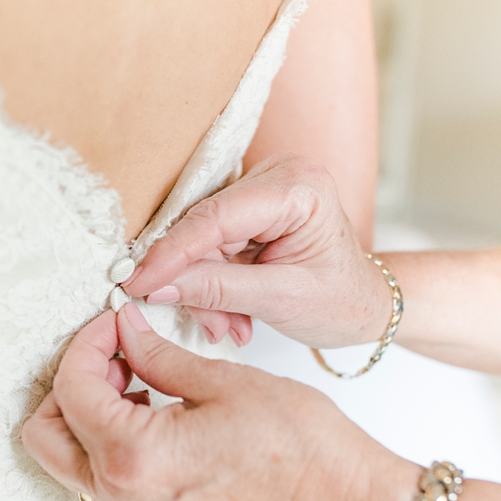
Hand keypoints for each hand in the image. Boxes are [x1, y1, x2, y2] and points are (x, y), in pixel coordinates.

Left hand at [21, 303, 417, 500]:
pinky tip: (149, 400)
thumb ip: (156, 354)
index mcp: (134, 457)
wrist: (336, 496)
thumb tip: (122, 329)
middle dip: (71, 380)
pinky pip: (98, 469)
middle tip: (114, 348)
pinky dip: (105, 430)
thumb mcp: (222, 381)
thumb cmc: (297, 444)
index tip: (118, 319)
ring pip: (66, 453)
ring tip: (134, 371)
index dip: (89, 342)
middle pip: (44, 432)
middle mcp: (122, 493)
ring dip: (85, 406)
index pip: (73, 388)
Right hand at [121, 154, 391, 349]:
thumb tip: (156, 286)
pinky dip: (214, 282)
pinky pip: (212, 243)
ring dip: (206, 288)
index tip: (135, 283)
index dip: (172, 252)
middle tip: (209, 325)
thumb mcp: (281, 301)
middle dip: (196, 280)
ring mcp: (264, 187)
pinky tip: (232, 314)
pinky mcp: (251, 206)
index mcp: (299, 187)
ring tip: (230, 326)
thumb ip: (218, 290)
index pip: (217, 216)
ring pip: (204, 238)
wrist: (364, 304)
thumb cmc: (341, 301)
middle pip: (206, 226)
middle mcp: (280, 175)